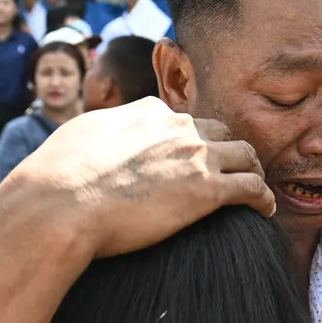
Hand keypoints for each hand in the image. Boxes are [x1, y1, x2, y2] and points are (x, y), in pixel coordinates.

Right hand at [0, 96, 274, 258]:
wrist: (59, 204)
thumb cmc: (56, 178)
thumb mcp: (78, 137)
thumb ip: (99, 133)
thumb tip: (92, 142)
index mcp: (146, 111)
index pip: (181, 119)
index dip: (191, 139)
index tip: (194, 157)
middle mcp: (176, 126)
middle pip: (220, 132)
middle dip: (229, 150)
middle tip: (233, 171)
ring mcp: (195, 155)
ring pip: (245, 155)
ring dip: (252, 170)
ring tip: (254, 188)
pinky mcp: (207, 190)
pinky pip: (253, 188)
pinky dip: (263, 198)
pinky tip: (265, 210)